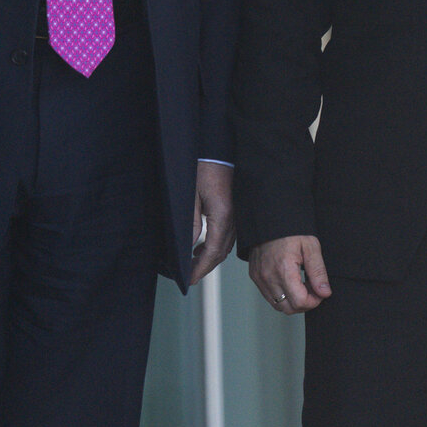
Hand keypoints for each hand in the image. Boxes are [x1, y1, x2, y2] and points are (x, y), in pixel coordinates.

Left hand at [191, 161, 234, 281]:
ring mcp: (237, 213)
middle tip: (189, 276)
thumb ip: (191, 223)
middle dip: (205, 267)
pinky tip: (202, 246)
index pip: (213, 252)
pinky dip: (216, 245)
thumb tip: (190, 246)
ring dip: (210, 256)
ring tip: (192, 264)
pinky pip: (228, 234)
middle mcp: (235, 218)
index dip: (201, 268)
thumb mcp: (190, 195)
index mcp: (224, 215)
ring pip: (226, 244)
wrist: (216, 147)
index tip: (189, 279)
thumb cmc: (203, 165)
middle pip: (222, 252)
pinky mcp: (235, 208)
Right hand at [248, 234, 329, 313]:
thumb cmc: (290, 230)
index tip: (320, 292)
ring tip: (301, 285)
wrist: (269, 219)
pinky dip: (281, 296)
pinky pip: (269, 297)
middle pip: (288, 308)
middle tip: (312, 290)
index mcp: (283, 269)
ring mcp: (259, 278)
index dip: (314, 301)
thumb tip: (325, 293)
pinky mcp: (255, 277)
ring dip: (292, 301)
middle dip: (304, 304)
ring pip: (278, 305)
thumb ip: (318, 272)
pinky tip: (290, 283)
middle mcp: (268, 277)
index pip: (300, 302)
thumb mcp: (310, 246)